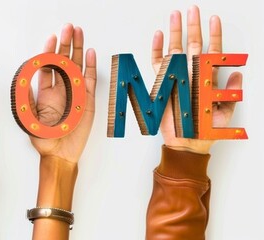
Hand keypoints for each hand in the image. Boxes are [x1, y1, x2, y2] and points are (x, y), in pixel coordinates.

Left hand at [29, 24, 96, 163]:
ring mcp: (75, 93)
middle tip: (67, 28)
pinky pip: (89, 80)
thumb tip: (21, 83)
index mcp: (45, 92)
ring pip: (77, 66)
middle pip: (63, 61)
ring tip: (78, 33)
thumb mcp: (30, 119)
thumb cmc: (44, 140)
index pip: (48, 66)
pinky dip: (90, 66)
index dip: (49, 52)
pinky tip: (90, 53)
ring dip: (78, 49)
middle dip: (65, 43)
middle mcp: (61, 89)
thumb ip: (27, 101)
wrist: (60, 154)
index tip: (51, 38)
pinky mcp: (87, 100)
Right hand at [153, 5, 241, 153]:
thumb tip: (237, 75)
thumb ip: (229, 94)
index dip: (214, 35)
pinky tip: (160, 36)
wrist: (186, 143)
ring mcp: (176, 77)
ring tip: (175, 16)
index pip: (212, 51)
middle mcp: (192, 74)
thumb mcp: (225, 113)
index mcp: (207, 79)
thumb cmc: (205, 131)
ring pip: (175, 50)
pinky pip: (157, 64)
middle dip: (193, 26)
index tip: (214, 19)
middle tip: (192, 9)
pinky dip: (157, 49)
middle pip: (193, 44)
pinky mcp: (162, 84)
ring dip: (176, 32)